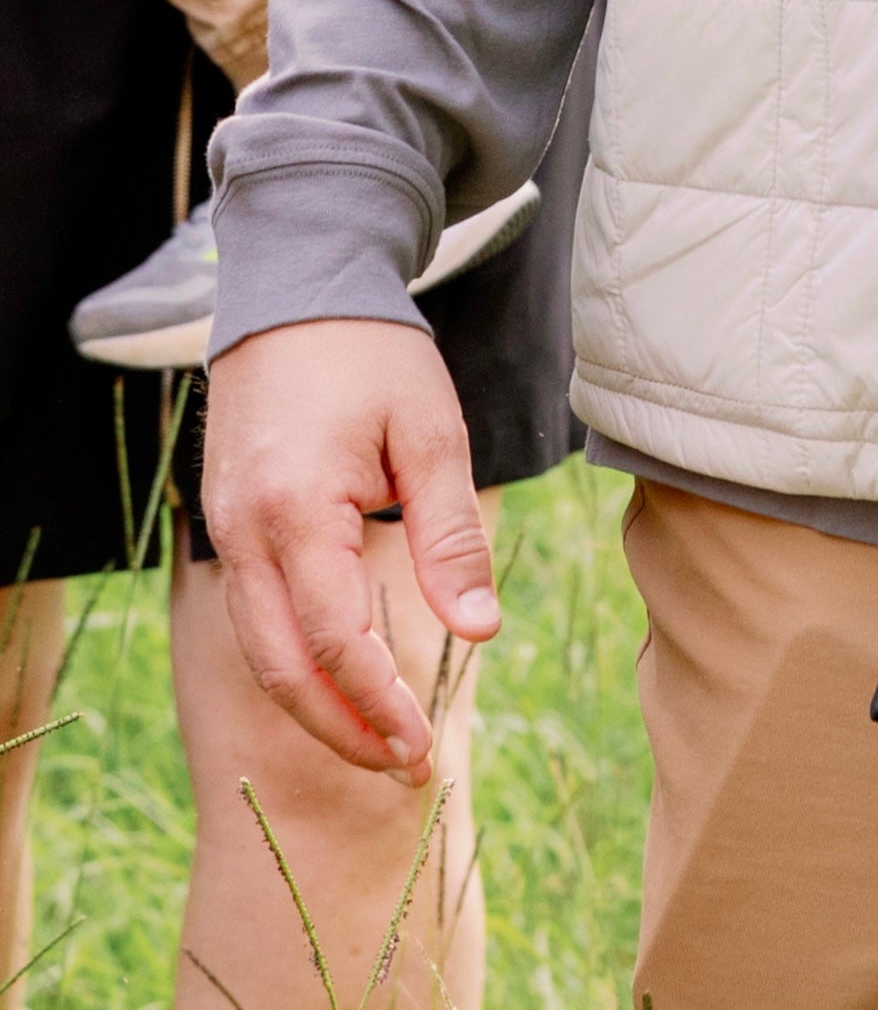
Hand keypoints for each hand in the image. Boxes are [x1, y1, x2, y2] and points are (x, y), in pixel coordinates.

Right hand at [204, 320, 498, 780]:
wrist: (298, 284)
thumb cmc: (373, 352)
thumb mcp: (430, 432)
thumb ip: (450, 535)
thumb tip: (480, 630)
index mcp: (296, 512)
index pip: (337, 642)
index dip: (381, 704)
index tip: (424, 748)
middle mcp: (244, 534)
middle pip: (286, 669)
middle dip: (345, 729)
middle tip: (406, 767)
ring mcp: (224, 530)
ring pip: (262, 652)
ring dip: (319, 705)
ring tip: (381, 741)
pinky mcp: (226, 523)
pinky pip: (256, 616)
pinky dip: (298, 661)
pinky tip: (346, 678)